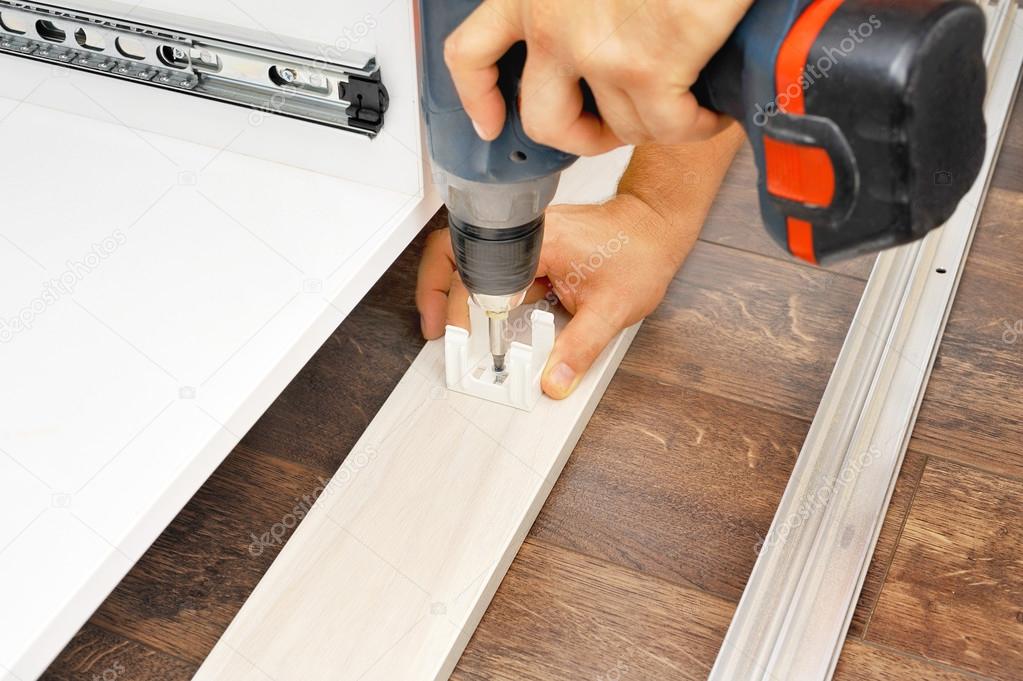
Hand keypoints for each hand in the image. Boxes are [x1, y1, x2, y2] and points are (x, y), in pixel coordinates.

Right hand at [417, 194, 694, 398]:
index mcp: (538, 242)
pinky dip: (479, 287)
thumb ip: (580, 349)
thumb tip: (554, 382)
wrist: (656, 226)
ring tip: (450, 325)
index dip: (461, 307)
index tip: (458, 338)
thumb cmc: (640, 253)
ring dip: (454, 286)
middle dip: (436, 289)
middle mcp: (525, 233)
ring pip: (470, 254)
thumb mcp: (613, 310)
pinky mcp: (530, 244)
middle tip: (435, 329)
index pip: (479, 272)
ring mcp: (525, 236)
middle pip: (457, 250)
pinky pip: (494, 263)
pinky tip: (484, 314)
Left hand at [443, 0, 751, 153]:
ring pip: (619, 127)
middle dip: (578, 137)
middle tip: (607, 132)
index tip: (490, 124)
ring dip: (654, 127)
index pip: (471, 54)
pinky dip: (695, 127)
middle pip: (543, 119)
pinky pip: (668, 128)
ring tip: (681, 109)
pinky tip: (711, 112)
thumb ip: (579, 0)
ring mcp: (596, 50)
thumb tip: (603, 30)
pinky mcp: (648, 68)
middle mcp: (550, 24)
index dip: (479, 98)